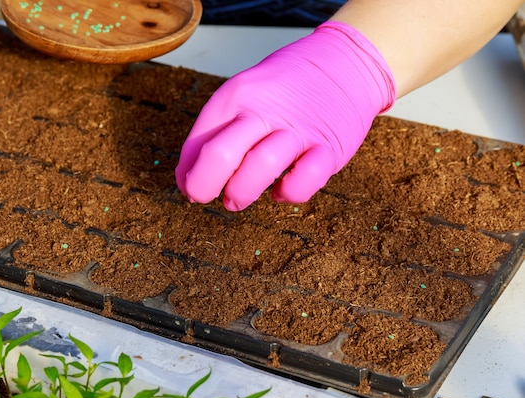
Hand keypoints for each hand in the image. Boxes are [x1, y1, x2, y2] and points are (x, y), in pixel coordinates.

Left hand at [175, 21, 395, 210]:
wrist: (346, 63)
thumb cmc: (287, 88)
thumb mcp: (246, 93)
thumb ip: (218, 130)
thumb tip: (188, 176)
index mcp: (237, 96)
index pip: (198, 141)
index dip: (188, 173)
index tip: (190, 185)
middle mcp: (265, 111)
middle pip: (221, 155)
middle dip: (203, 186)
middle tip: (205, 196)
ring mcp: (298, 130)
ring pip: (259, 168)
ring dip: (241, 193)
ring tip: (237, 198)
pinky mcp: (329, 148)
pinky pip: (304, 181)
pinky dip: (289, 193)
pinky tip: (282, 190)